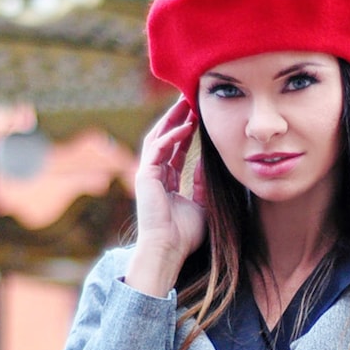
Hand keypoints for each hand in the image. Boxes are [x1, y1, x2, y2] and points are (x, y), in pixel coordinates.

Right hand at [126, 98, 206, 295]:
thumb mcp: (201, 205)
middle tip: (188, 100)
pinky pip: (157, 150)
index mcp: (165, 182)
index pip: (174, 150)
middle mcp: (154, 175)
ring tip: (185, 103)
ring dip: (171, 120)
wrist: (169, 249)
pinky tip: (185, 126)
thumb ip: (202, 185)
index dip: (185, 133)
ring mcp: (147, 174)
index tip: (197, 117)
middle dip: (176, 119)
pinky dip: (171, 137)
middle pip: (164, 139)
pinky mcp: (144, 176)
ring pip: (157, 139)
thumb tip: (205, 163)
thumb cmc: (185, 234)